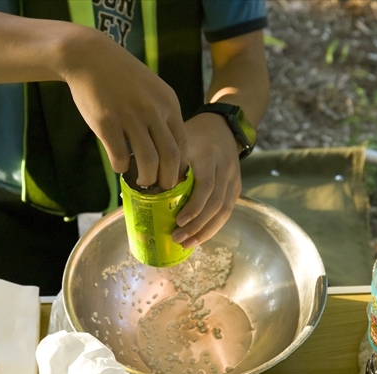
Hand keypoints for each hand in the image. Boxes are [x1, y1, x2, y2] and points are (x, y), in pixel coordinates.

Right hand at [62, 28, 187, 189]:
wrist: (91, 57)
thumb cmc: (123, 77)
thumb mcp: (153, 90)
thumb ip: (162, 116)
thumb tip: (168, 151)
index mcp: (169, 104)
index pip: (183, 144)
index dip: (180, 167)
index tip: (173, 177)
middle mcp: (153, 111)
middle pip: (171, 157)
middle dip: (168, 180)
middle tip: (161, 188)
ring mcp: (130, 118)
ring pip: (148, 161)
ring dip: (146, 178)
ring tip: (142, 182)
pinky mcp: (107, 123)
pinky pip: (120, 156)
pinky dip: (121, 167)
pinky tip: (119, 166)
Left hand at [171, 112, 241, 247]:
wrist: (222, 127)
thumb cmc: (193, 136)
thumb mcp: (179, 140)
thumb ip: (165, 161)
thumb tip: (141, 187)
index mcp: (208, 156)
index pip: (205, 186)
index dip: (194, 207)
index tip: (178, 221)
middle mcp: (225, 168)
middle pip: (215, 203)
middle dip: (197, 224)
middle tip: (177, 237)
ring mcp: (233, 179)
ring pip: (224, 211)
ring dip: (206, 230)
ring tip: (187, 243)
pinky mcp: (236, 187)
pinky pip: (227, 211)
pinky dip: (213, 226)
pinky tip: (199, 236)